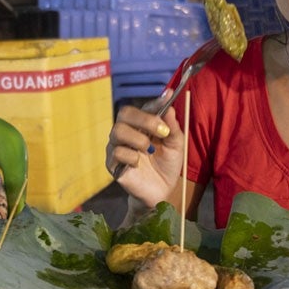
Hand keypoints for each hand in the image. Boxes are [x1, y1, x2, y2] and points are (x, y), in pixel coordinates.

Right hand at [105, 91, 184, 207]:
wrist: (161, 191)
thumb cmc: (167, 165)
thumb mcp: (176, 145)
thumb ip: (172, 126)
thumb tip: (169, 105)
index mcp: (142, 125)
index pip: (143, 107)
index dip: (154, 102)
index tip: (168, 97)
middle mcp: (127, 132)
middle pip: (125, 113)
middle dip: (144, 119)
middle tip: (161, 130)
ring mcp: (117, 146)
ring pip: (117, 131)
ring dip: (138, 139)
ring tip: (150, 149)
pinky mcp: (112, 163)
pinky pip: (116, 152)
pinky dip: (132, 156)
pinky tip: (139, 163)